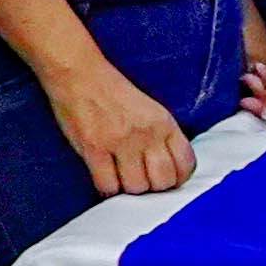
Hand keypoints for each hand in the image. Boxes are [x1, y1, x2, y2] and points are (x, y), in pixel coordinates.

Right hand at [42, 62, 197, 199]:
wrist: (79, 75)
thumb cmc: (113, 92)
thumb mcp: (150, 110)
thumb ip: (163, 136)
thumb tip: (170, 167)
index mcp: (164, 123)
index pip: (186, 164)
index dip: (178, 178)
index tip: (167, 179)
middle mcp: (146, 134)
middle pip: (163, 181)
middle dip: (154, 188)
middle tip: (143, 181)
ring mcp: (120, 142)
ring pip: (136, 188)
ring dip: (130, 190)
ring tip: (123, 179)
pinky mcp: (94, 149)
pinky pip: (107, 185)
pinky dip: (107, 189)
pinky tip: (106, 179)